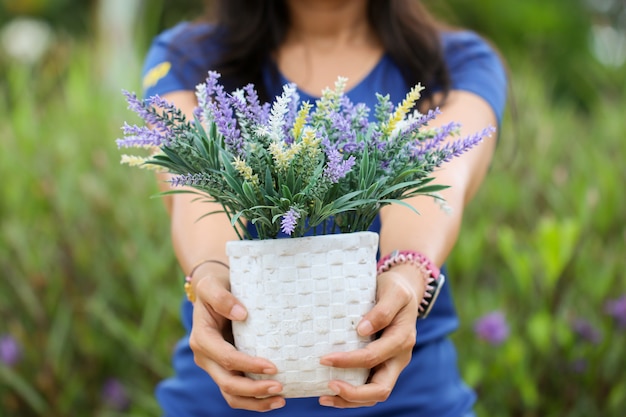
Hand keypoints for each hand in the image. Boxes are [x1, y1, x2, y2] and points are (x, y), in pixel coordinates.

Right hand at [188, 272, 286, 410]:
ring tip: (281, 399)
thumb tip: (241, 315)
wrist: (213, 291)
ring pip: (231, 394)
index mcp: (201, 338)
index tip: (273, 366)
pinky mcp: (225, 370)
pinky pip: (236, 392)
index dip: (248, 365)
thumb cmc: (216, 285)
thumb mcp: (212, 285)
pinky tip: (273, 399)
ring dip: (255, 401)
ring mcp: (214, 366)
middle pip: (228, 383)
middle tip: (280, 387)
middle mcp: (205, 357)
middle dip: (254, 389)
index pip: (226, 358)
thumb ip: (222, 297)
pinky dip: (254, 400)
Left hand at [318, 263, 423, 407]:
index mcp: (402, 340)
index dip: (349, 361)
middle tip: (327, 387)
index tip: (324, 359)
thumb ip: (382, 311)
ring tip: (324, 397)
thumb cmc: (396, 289)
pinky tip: (331, 392)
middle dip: (353, 394)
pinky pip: (369, 386)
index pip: (373, 358)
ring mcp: (392, 364)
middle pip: (381, 389)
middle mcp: (399, 357)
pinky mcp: (382, 365)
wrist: (404, 289)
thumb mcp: (394, 292)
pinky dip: (352, 394)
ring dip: (350, 400)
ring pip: (374, 394)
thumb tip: (362, 330)